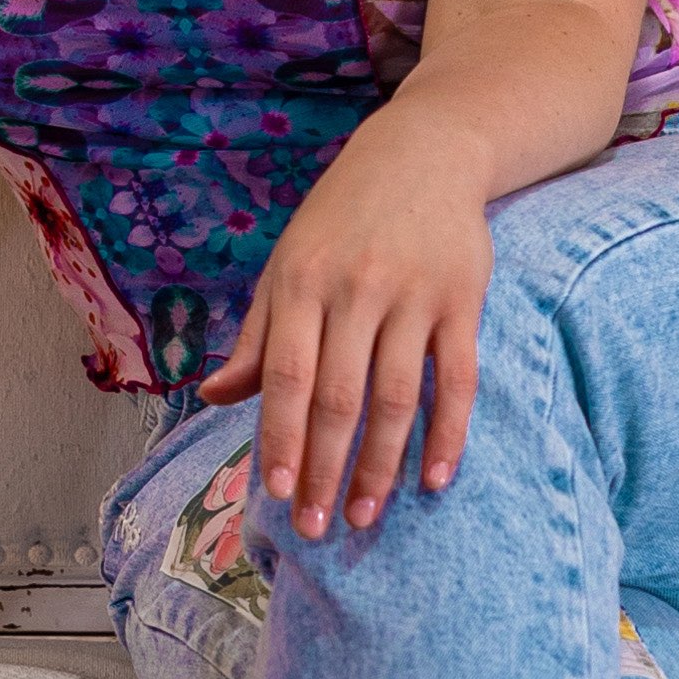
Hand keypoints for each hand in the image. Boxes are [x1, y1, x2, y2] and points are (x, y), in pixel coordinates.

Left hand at [200, 99, 493, 536]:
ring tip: (363, 515)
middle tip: (314, 527)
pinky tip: (434, 478)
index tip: (272, 492)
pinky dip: (448, 433)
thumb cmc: (341, 219)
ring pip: (396, 397)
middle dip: (324, 467)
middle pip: (339, 396)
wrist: (424, 152)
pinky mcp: (464, 300)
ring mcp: (414, 296)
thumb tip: (214, 397)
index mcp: (302, 283)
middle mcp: (356, 290)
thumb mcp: (288, 265)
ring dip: (381, 464)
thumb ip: (258, 336)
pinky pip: (458, 379)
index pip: (286, 375)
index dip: (279, 436)